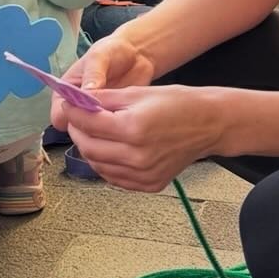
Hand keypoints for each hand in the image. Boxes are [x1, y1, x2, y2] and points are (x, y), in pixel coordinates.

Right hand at [51, 27, 156, 131]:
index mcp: (65, 92)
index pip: (59, 115)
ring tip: (119, 115)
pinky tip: (127, 119)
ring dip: (103, 129)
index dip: (71, 117)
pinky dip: (116, 129)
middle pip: (74, 129)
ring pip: (91, 134)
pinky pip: (109, 133)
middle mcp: (76, 107)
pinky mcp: (111, 120)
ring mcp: (94, 115)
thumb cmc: (111, 51)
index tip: (90, 111)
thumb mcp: (99, 57)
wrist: (136, 54)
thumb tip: (85, 93)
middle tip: (108, 115)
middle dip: (88, 126)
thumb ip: (92, 74)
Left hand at [63, 85, 215, 191]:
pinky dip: (105, 164)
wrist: (209, 124)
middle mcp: (137, 156)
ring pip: (98, 165)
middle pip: (89, 148)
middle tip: (77, 120)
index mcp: (133, 128)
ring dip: (89, 149)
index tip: (69, 105)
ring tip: (92, 133)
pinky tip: (109, 149)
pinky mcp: (149, 184)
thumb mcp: (138, 93)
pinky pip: (115, 178)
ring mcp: (143, 174)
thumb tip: (77, 100)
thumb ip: (104, 99)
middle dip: (77, 132)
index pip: (88, 124)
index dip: (73, 113)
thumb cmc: (178, 104)